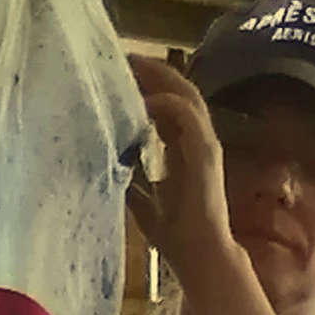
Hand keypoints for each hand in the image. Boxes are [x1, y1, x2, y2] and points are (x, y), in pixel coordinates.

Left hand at [127, 56, 248, 293]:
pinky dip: (165, 102)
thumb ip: (131, 179)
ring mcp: (204, 144)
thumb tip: (107, 161)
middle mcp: (195, 140)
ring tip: (130, 63)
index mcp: (182, 148)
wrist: (201, 260)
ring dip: (157, 77)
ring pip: (185, 94)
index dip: (144, 84)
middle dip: (149, 70)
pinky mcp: (206, 153)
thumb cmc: (177, 237)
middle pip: (176, 89)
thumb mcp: (142, 202)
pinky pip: (187, 115)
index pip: (165, 102)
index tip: (115, 71)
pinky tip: (143, 98)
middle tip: (119, 55)